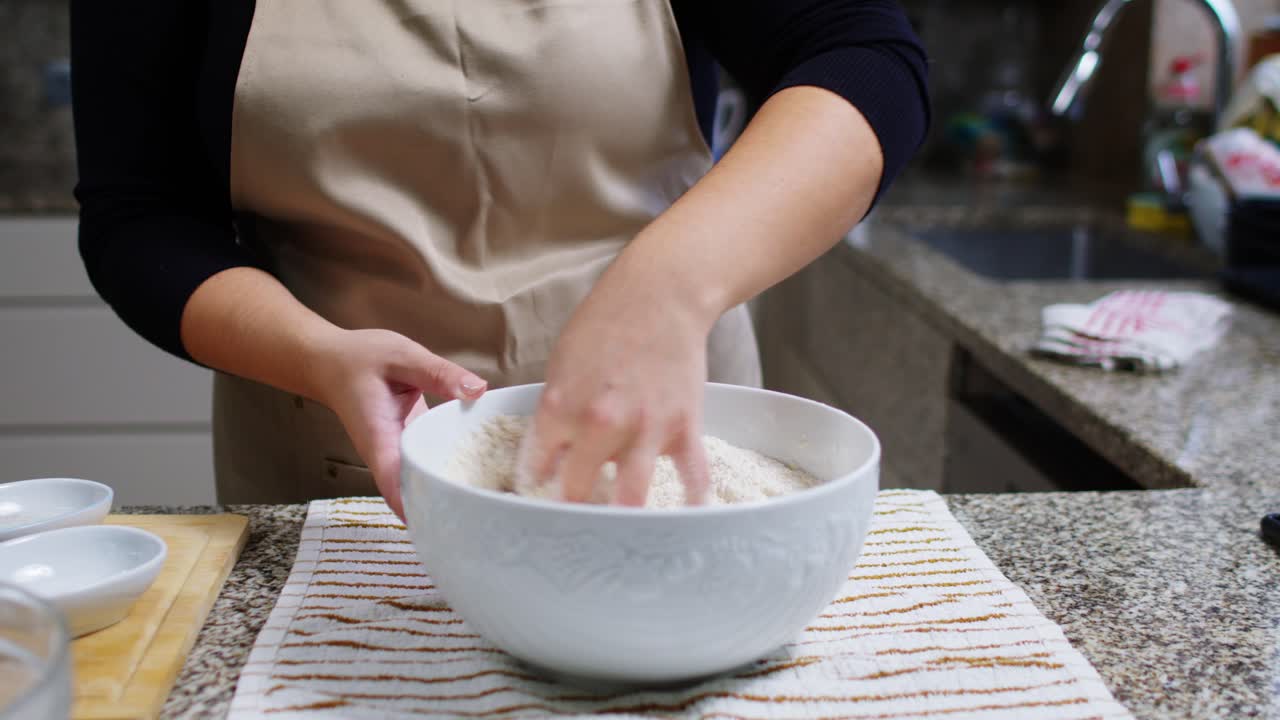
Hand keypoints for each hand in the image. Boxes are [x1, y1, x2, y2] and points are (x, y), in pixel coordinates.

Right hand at [308, 328, 486, 518]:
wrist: (329, 361)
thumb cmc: (358, 359)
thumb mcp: (403, 356)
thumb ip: (439, 374)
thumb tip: (477, 391)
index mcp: (381, 438)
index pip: (397, 484)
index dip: (419, 507)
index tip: (446, 523)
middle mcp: (387, 453)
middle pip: (413, 494)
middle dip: (442, 508)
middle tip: (483, 517)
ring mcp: (396, 452)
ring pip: (421, 482)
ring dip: (447, 492)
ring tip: (486, 505)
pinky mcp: (406, 444)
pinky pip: (427, 464)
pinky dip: (447, 468)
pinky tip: (478, 471)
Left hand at [521, 272, 715, 506]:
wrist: (660, 296)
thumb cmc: (605, 324)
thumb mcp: (561, 364)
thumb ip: (554, 412)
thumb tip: (550, 456)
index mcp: (561, 407)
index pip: (537, 465)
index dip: (534, 484)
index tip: (537, 497)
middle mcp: (600, 424)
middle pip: (578, 491)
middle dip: (573, 509)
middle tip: (574, 520)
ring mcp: (645, 429)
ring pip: (631, 496)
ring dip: (622, 519)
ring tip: (617, 533)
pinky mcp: (683, 427)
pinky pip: (692, 476)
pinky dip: (691, 501)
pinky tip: (686, 521)